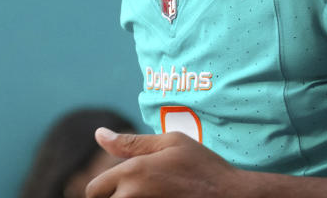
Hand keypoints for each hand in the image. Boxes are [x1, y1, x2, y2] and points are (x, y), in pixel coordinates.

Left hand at [86, 129, 246, 197]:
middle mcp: (133, 197)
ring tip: (153, 195)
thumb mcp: (171, 142)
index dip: (103, 188)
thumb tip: (99, 134)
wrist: (232, 197)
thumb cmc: (203, 166)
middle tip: (138, 192)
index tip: (118, 186)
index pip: (94, 190)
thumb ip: (131, 142)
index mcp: (133, 173)